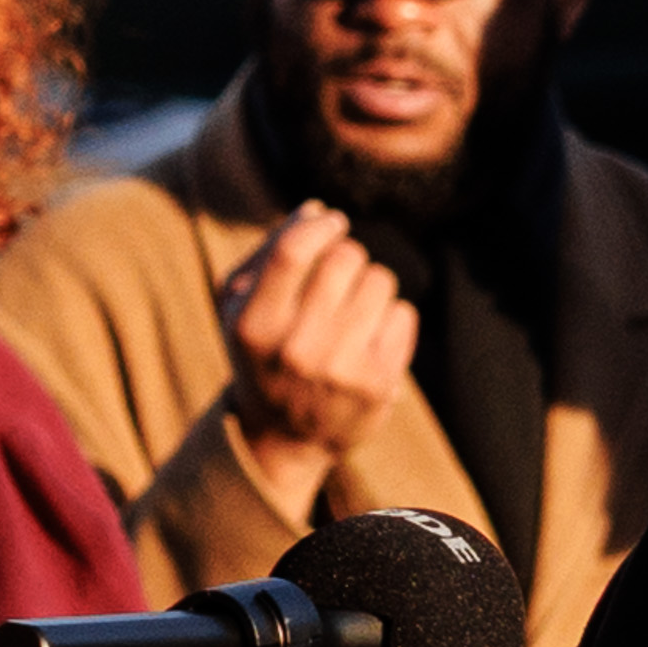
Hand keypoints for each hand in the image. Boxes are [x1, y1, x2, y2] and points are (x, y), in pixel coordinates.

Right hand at [218, 205, 417, 516]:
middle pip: (346, 258)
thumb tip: (317, 210)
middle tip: (340, 275)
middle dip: (348, 254)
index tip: (334, 222)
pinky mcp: (378, 385)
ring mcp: (340, 370)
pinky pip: (404, 314)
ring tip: (352, 310)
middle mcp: (296, 350)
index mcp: (253, 325)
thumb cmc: (264, 352)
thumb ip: (270, 251)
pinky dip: (391, 317)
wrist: (284, 436)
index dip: (321, 227)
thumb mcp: (243, 306)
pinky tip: (369, 338)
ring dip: (372, 284)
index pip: (292, 253)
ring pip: (381, 281)